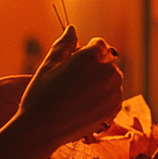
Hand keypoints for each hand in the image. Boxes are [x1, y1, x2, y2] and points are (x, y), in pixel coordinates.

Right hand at [17, 27, 124, 146]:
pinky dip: (103, 98)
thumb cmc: (41, 95)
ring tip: (77, 96)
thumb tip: (72, 29)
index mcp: (92, 55)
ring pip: (111, 79)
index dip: (85, 53)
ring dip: (100, 83)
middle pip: (107, 61)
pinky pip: (113, 96)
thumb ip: (64, 44)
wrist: (42, 129)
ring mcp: (114, 90)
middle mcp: (108, 71)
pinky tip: (85, 106)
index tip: (72, 65)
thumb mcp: (48, 65)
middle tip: (72, 82)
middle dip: (94, 67)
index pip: (98, 44)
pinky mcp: (115, 108)